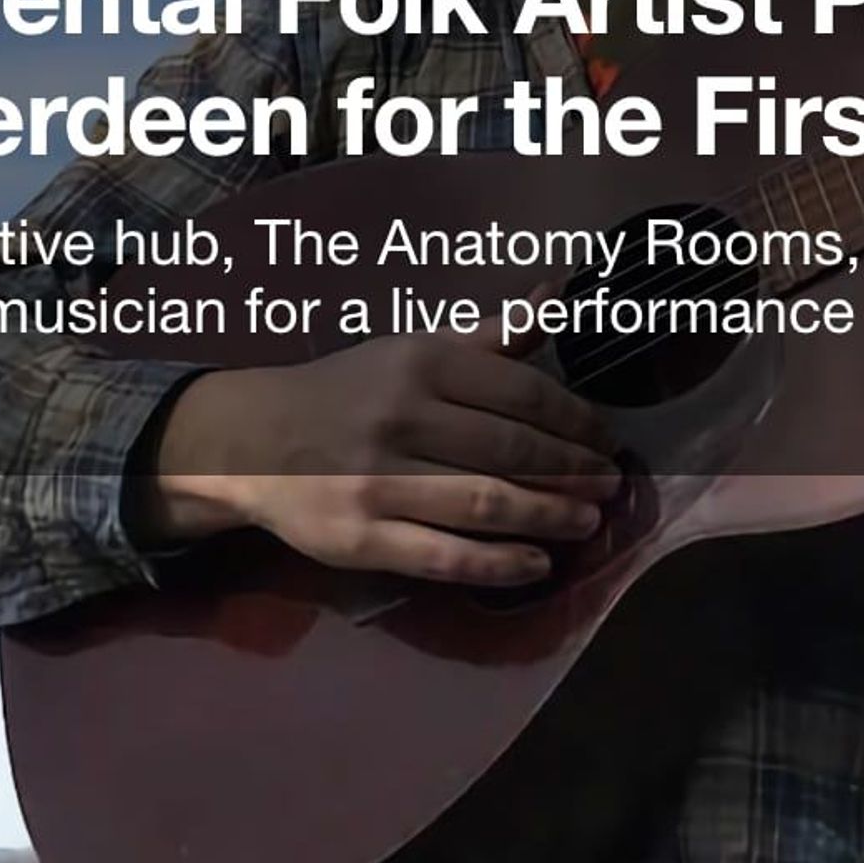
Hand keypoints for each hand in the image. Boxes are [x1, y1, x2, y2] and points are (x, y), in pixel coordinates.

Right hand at [143, 294, 621, 586]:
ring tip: (588, 522)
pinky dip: (499, 563)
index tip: (606, 437)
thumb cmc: (349, 393)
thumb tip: (557, 298)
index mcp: (420, 363)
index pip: (520, 391)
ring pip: (486, 503)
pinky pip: (444, 555)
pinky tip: (537, 564)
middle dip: (573, 470)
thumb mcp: (412, 350)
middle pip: (511, 450)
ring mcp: (378, 481)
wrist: (251, 442)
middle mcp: (401, 418)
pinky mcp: (361, 537)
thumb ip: (488, 336)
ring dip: (549, 515)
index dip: (574, 419)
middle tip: (612, 486)